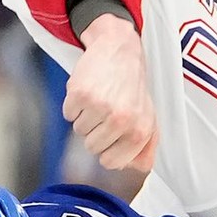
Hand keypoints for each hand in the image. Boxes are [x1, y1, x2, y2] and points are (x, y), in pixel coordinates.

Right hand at [68, 14, 156, 170]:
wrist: (119, 48)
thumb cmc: (133, 84)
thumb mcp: (149, 116)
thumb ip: (146, 147)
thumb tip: (137, 169)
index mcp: (139, 130)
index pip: (111, 163)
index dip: (107, 149)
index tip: (111, 133)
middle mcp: (121, 120)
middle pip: (91, 147)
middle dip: (95, 131)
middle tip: (106, 110)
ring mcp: (100, 107)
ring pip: (78, 131)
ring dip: (84, 117)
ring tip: (99, 98)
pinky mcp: (80, 94)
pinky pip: (68, 114)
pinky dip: (74, 104)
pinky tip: (88, 90)